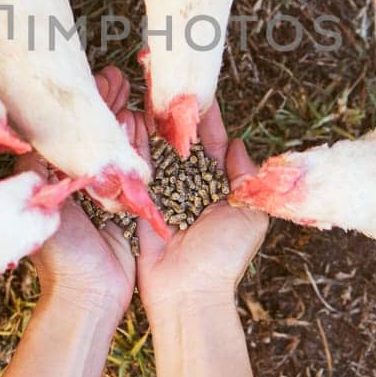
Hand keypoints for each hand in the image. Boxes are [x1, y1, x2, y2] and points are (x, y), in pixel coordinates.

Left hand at [21, 68, 136, 322]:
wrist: (89, 296)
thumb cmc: (60, 259)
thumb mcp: (43, 206)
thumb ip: (39, 169)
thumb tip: (26, 130)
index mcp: (52, 180)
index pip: (62, 129)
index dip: (76, 103)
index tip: (92, 78)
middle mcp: (76, 182)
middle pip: (90, 132)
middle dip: (103, 102)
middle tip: (115, 76)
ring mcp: (101, 193)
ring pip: (112, 145)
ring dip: (120, 117)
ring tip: (128, 89)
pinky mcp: (125, 205)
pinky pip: (133, 167)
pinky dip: (135, 144)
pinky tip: (139, 122)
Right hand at [135, 102, 268, 327]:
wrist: (188, 293)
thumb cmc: (224, 258)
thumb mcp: (249, 214)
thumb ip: (246, 178)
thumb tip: (238, 144)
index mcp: (218, 187)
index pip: (211, 142)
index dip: (206, 117)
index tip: (199, 88)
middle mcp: (189, 186)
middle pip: (179, 142)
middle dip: (173, 115)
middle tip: (165, 83)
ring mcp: (163, 194)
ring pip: (156, 150)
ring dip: (151, 125)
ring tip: (144, 95)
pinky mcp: (139, 203)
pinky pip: (135, 170)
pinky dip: (132, 146)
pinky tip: (126, 121)